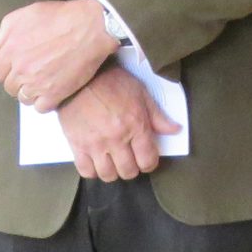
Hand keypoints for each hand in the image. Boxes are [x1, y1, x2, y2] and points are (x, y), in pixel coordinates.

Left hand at [0, 0, 114, 109]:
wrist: (91, 28)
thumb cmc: (61, 17)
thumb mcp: (28, 12)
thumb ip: (7, 29)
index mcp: (11, 50)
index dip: (9, 70)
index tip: (19, 68)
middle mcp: (20, 69)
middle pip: (10, 87)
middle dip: (19, 82)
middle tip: (33, 75)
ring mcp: (36, 84)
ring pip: (24, 99)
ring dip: (31, 93)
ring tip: (43, 84)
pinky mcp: (54, 94)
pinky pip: (40, 108)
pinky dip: (44, 102)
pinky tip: (52, 92)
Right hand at [55, 65, 182, 181]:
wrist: (79, 77)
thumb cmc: (112, 82)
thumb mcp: (140, 93)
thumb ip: (157, 116)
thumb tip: (175, 130)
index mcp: (135, 125)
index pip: (147, 160)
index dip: (149, 163)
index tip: (146, 159)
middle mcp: (116, 138)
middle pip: (128, 171)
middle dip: (133, 168)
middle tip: (130, 159)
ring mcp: (95, 144)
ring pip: (108, 175)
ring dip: (113, 171)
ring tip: (113, 161)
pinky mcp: (77, 145)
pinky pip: (86, 171)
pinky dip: (93, 171)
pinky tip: (96, 162)